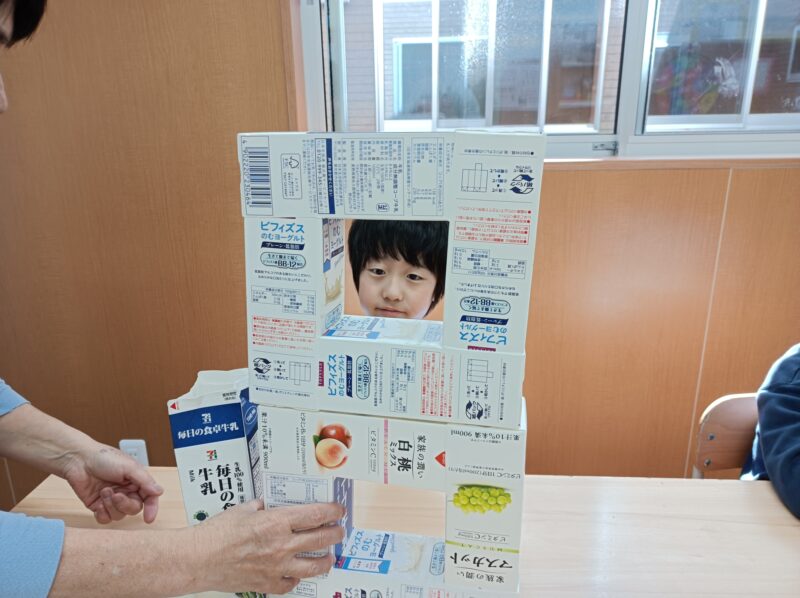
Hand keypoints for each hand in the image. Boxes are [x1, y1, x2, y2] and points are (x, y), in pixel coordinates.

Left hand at [62, 443, 162, 523]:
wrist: (78, 460)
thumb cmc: (103, 457)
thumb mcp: (129, 466)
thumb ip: (145, 480)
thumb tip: (159, 491)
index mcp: (136, 480)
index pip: (149, 497)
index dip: (151, 508)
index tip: (149, 518)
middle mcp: (125, 491)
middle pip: (134, 508)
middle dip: (125, 504)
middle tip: (116, 495)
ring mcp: (111, 499)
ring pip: (119, 515)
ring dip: (111, 506)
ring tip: (104, 491)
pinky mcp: (98, 505)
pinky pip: (105, 519)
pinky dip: (102, 513)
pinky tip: (98, 502)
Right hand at [193, 500, 345, 594]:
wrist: (198, 559)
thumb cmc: (216, 533)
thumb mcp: (243, 509)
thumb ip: (261, 507)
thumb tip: (269, 505)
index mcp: (277, 522)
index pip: (315, 515)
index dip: (332, 512)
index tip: (338, 510)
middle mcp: (281, 545)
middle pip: (321, 539)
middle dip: (335, 534)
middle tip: (339, 531)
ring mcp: (277, 567)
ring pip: (314, 567)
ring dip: (326, 560)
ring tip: (329, 557)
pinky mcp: (268, 584)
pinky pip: (291, 583)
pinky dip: (296, 578)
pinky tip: (298, 573)